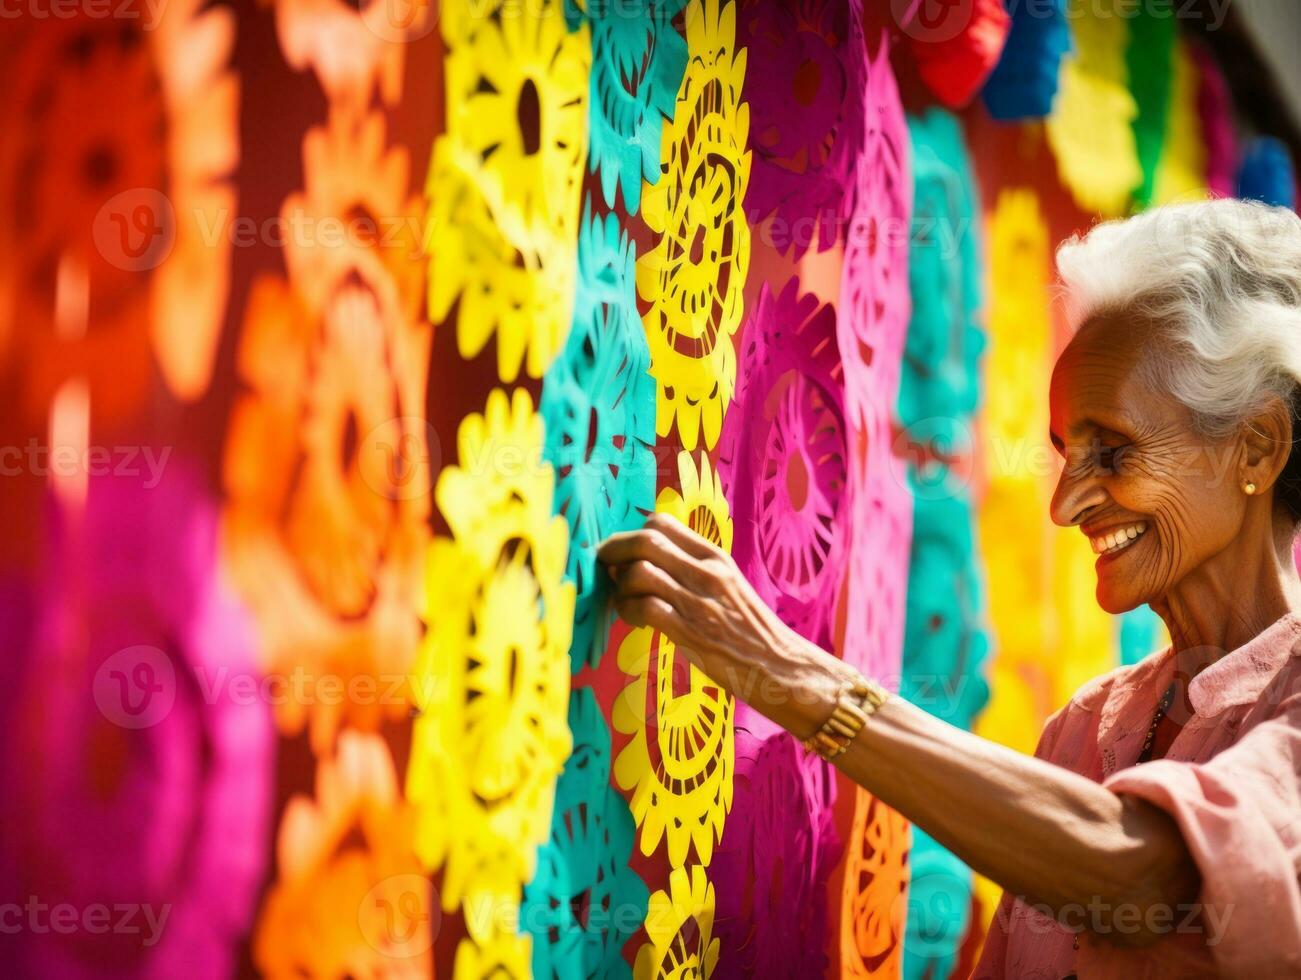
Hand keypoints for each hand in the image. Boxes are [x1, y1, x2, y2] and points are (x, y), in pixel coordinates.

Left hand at [596, 513, 845, 736]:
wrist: (781, 666)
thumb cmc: (751, 631)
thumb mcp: (728, 586)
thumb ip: (694, 571)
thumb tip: (649, 563)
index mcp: (714, 557)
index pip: (662, 522)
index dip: (632, 534)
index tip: (622, 552)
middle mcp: (706, 572)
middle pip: (644, 540)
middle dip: (613, 552)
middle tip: (604, 570)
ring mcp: (699, 601)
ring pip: (639, 572)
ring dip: (621, 588)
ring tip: (625, 603)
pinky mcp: (691, 631)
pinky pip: (645, 608)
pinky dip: (629, 612)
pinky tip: (635, 622)